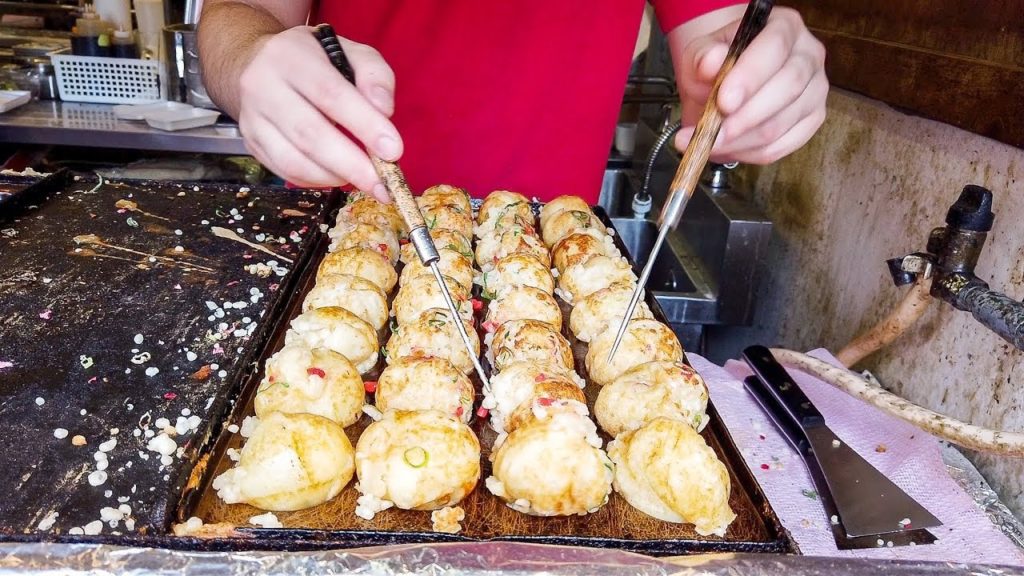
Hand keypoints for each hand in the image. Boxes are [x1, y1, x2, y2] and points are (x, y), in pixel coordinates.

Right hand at [236, 26, 399, 199]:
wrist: (257, 62)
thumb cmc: (314, 60)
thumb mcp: (350, 52)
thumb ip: (374, 75)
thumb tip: (384, 111)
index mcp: (291, 57)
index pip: (330, 94)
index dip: (364, 125)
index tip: (393, 150)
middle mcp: (263, 86)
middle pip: (309, 133)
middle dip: (352, 164)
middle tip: (383, 184)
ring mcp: (251, 118)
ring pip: (294, 159)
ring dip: (335, 177)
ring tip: (365, 181)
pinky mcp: (251, 142)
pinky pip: (285, 171)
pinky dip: (317, 180)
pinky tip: (339, 176)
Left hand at [670, 6, 827, 163]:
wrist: (724, 85)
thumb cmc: (717, 65)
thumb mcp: (701, 53)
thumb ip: (702, 57)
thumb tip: (710, 63)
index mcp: (785, 26)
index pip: (775, 47)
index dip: (751, 77)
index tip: (724, 102)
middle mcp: (809, 56)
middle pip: (788, 88)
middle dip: (745, 117)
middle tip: (712, 133)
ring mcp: (815, 90)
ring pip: (782, 123)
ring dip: (741, 141)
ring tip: (709, 143)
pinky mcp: (812, 121)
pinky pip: (781, 146)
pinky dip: (750, 154)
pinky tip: (728, 149)